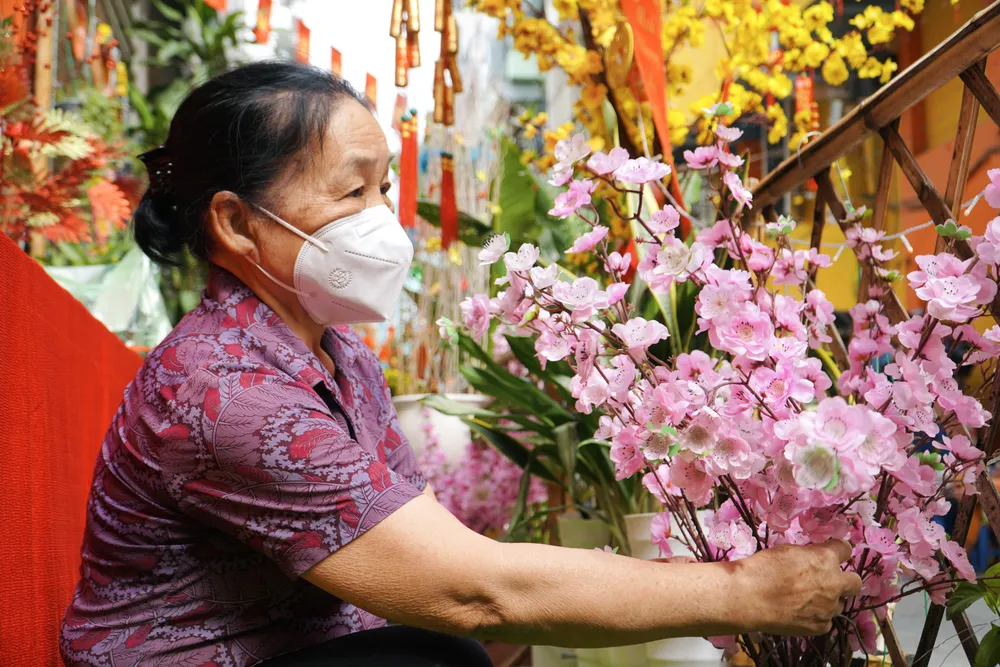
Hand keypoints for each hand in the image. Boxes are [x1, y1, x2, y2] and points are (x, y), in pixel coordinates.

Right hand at [733, 540, 861, 635]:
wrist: (750, 598)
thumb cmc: (763, 569)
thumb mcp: (787, 551)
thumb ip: (808, 556)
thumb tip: (813, 560)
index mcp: (825, 559)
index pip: (845, 549)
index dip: (837, 550)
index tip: (830, 553)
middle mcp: (834, 583)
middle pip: (855, 582)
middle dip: (845, 580)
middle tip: (828, 580)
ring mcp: (829, 608)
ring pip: (841, 604)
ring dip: (830, 600)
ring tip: (808, 600)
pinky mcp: (821, 627)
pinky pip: (826, 620)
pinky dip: (816, 616)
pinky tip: (799, 613)